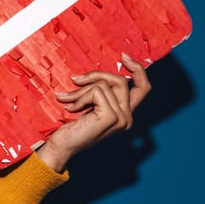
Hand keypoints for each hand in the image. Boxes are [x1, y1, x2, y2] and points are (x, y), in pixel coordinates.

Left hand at [35, 53, 150, 172]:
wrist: (61, 146)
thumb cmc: (71, 127)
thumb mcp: (88, 106)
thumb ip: (98, 93)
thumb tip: (96, 75)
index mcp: (125, 114)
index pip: (143, 87)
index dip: (137, 69)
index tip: (123, 57)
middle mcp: (128, 117)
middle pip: (120, 80)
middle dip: (95, 76)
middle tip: (75, 80)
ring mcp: (122, 118)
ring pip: (104, 85)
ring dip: (80, 90)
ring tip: (66, 99)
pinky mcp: (112, 117)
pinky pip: (96, 91)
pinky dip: (79, 97)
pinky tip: (70, 108)